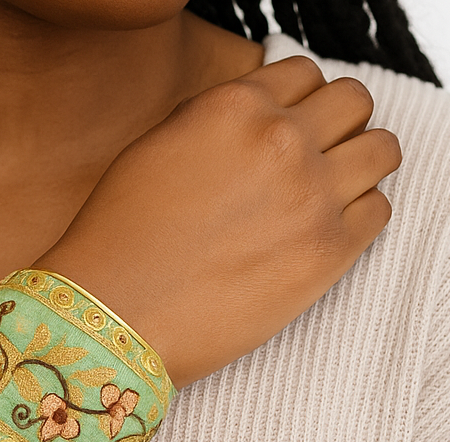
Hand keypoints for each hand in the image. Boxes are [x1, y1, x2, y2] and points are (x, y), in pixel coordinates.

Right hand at [36, 56, 400, 387]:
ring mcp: (312, 196)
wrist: (116, 312)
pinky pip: (378, 209)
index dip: (298, 97)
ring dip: (358, 161)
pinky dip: (359, 211)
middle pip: (354, 102)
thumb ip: (214, 119)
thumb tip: (253, 116)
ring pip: (381, 149)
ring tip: (326, 188)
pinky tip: (321, 227)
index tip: (294, 119)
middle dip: (337, 120)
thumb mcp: (154, 149)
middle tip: (315, 150)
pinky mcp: (329, 252)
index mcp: (233, 108)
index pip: (303, 73)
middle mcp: (281, 142)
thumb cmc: (122, 237)